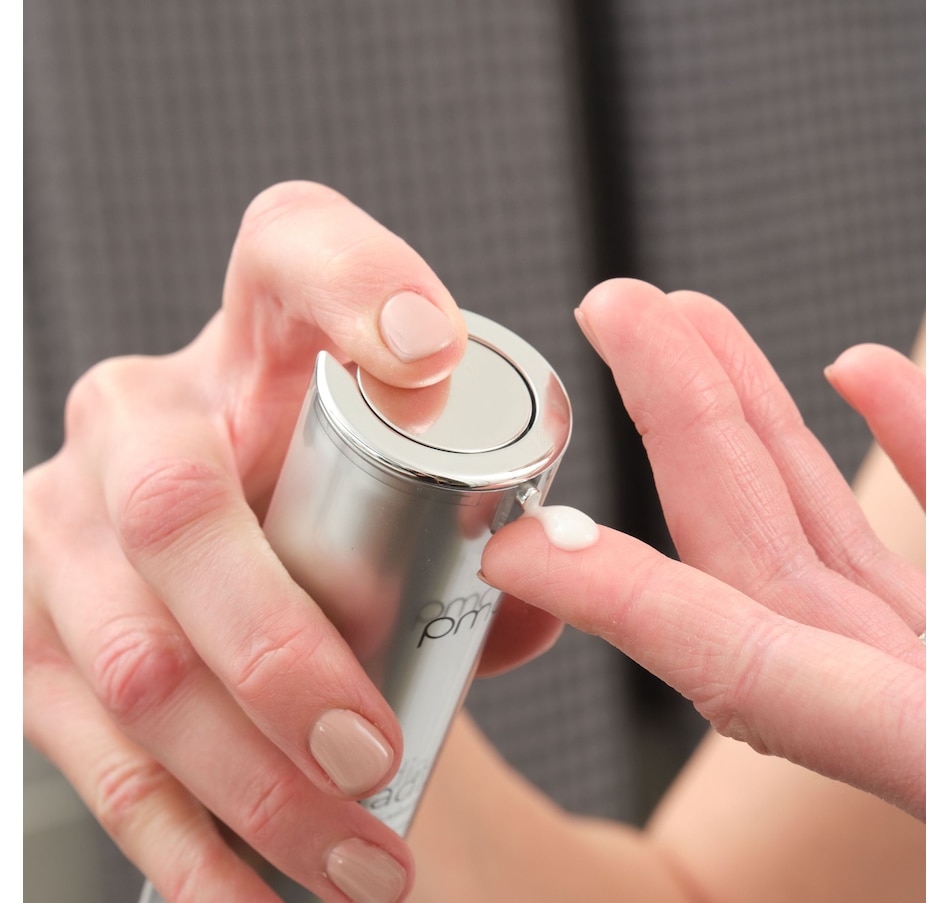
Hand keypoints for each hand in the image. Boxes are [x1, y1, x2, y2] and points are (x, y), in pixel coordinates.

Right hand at [23, 182, 557, 901]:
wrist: (218, 554)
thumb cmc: (331, 500)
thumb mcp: (394, 480)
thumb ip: (478, 517)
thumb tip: (540, 575)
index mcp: (260, 336)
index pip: (295, 248)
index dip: (359, 280)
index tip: (431, 354)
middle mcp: (143, 407)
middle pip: (180, 500)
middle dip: (284, 644)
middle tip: (377, 748)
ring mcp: (66, 515)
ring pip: (134, 656)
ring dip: (250, 778)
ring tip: (361, 862)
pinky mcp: (28, 624)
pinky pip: (90, 745)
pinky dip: (180, 836)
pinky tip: (250, 895)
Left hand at [482, 279, 924, 820]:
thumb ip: (893, 716)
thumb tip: (768, 618)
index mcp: (910, 741)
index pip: (737, 664)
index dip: (619, 597)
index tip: (512, 539)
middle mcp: (906, 692)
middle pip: (759, 545)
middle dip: (682, 417)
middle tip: (611, 314)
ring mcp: (940, 644)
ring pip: (827, 516)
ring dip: (759, 414)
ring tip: (689, 321)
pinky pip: (939, 517)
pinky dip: (900, 442)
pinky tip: (853, 369)